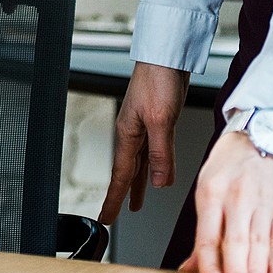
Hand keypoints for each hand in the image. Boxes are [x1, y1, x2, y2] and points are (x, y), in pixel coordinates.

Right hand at [99, 61, 188, 223]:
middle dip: (120, 195)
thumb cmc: (159, 79)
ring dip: (137, 183)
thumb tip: (160, 184)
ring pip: (139, 163)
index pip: (121, 175)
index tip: (106, 218)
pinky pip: (151, 152)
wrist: (166, 54)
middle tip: (113, 216)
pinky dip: (151, 167)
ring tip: (136, 203)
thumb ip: (160, 154)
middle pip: (126, 171)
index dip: (114, 199)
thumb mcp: (161, 120)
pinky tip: (157, 173)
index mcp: (128, 134)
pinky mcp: (157, 120)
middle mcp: (132, 132)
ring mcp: (143, 126)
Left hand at [178, 129, 272, 272]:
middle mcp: (237, 196)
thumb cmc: (230, 167)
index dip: (210, 258)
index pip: (209, 232)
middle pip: (236, 238)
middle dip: (237, 265)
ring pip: (260, 240)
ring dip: (258, 266)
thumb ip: (204, 233)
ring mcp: (263, 202)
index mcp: (211, 192)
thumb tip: (191, 268)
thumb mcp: (207, 190)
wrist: (262, 135)